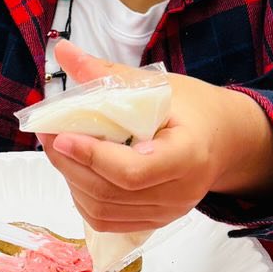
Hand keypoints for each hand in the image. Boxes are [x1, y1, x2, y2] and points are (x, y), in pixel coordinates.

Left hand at [40, 43, 272, 232]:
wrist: (225, 139)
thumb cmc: (195, 108)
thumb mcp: (158, 84)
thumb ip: (108, 73)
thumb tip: (64, 50)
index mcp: (188, 155)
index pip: (133, 171)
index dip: (93, 157)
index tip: (62, 136)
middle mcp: (180, 192)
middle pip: (110, 193)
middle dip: (69, 164)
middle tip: (47, 135)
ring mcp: (168, 212)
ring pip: (103, 210)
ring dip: (72, 181)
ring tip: (59, 149)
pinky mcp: (155, 221)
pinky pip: (108, 220)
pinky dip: (84, 197)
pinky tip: (77, 171)